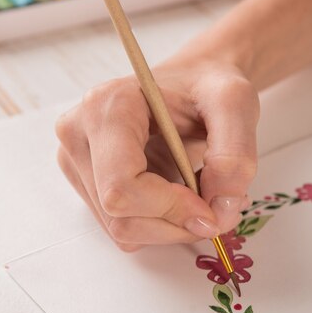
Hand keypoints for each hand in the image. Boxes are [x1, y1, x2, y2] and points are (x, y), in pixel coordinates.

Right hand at [56, 57, 258, 250]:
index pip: (121, 187)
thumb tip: (220, 211)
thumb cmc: (206, 87)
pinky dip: (157, 225)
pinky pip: (121, 228)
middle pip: (119, 216)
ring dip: (168, 227)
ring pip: (119, 229)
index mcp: (106, 107)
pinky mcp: (85, 181)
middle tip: (213, 206)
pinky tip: (175, 195)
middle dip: (174, 224)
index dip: (170, 209)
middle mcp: (79, 134)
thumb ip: (234, 155)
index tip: (209, 208)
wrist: (192, 83)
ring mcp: (76, 160)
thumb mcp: (235, 104)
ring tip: (197, 194)